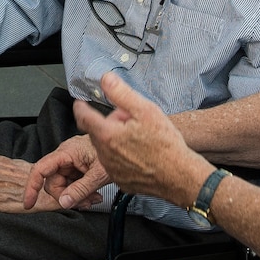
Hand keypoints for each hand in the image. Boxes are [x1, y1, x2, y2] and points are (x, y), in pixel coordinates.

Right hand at [23, 134, 110, 209]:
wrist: (127, 146)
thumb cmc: (116, 151)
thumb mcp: (99, 175)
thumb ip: (81, 190)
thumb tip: (64, 202)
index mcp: (67, 152)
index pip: (40, 169)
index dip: (31, 187)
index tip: (29, 202)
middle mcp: (66, 155)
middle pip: (53, 182)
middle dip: (66, 196)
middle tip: (83, 202)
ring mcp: (71, 161)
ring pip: (63, 185)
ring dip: (75, 195)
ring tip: (92, 198)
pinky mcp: (77, 165)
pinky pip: (71, 183)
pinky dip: (80, 192)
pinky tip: (92, 194)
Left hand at [69, 73, 208, 206]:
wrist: (179, 175)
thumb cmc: (165, 145)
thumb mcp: (145, 110)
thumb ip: (121, 93)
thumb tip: (106, 79)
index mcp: (108, 135)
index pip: (83, 117)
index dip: (80, 107)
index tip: (80, 103)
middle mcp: (105, 155)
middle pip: (98, 132)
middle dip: (109, 123)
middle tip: (131, 120)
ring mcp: (112, 170)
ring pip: (106, 148)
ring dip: (115, 140)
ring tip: (139, 138)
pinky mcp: (120, 180)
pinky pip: (114, 163)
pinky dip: (121, 156)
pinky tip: (140, 154)